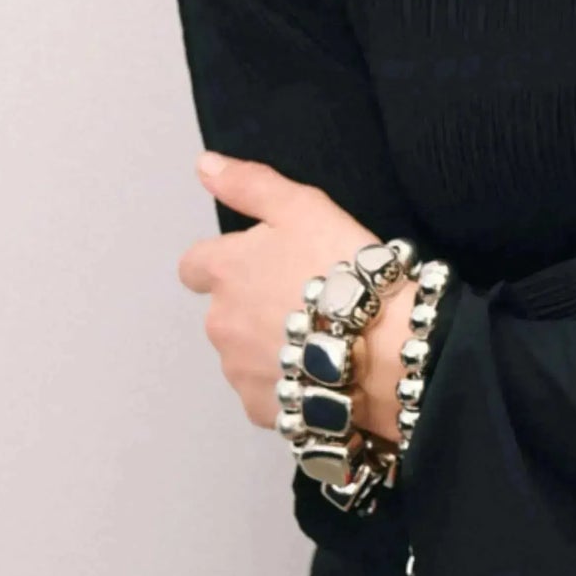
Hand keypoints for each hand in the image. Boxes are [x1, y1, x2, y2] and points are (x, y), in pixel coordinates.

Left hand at [175, 153, 413, 443]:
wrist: (381, 344)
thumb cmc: (341, 265)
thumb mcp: (301, 206)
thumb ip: (249, 185)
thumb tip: (203, 165)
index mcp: (223, 272)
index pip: (194, 265)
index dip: (226, 262)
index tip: (265, 262)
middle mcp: (219, 324)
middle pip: (224, 311)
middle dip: (253, 305)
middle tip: (308, 295)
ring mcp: (239, 373)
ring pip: (245, 354)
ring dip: (270, 345)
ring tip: (323, 334)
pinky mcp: (264, 410)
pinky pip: (270, 391)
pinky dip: (289, 381)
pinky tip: (325, 369)